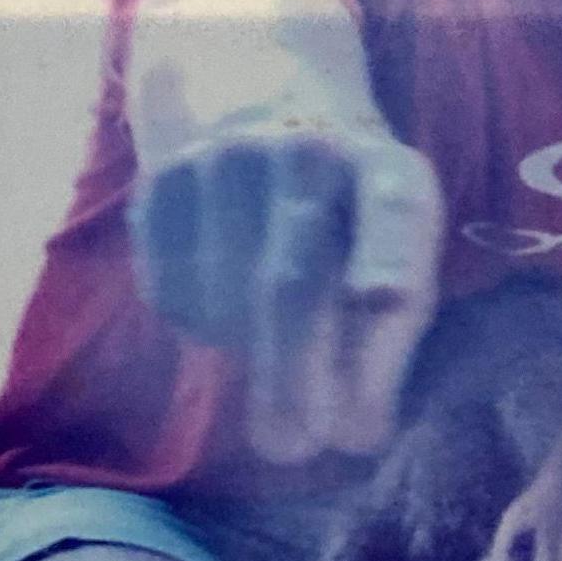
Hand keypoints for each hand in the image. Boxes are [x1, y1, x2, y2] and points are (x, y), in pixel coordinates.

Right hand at [128, 116, 442, 463]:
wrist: (278, 111)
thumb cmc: (358, 221)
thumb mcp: (398, 262)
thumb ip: (385, 347)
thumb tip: (355, 441)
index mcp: (388, 171)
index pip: (391, 214)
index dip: (387, 255)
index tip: (384, 299)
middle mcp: (308, 151)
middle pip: (292, 280)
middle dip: (292, 374)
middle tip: (294, 450)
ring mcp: (227, 158)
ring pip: (222, 294)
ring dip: (245, 357)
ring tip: (275, 375)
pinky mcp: (163, 180)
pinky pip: (169, 287)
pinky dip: (197, 326)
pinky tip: (227, 315)